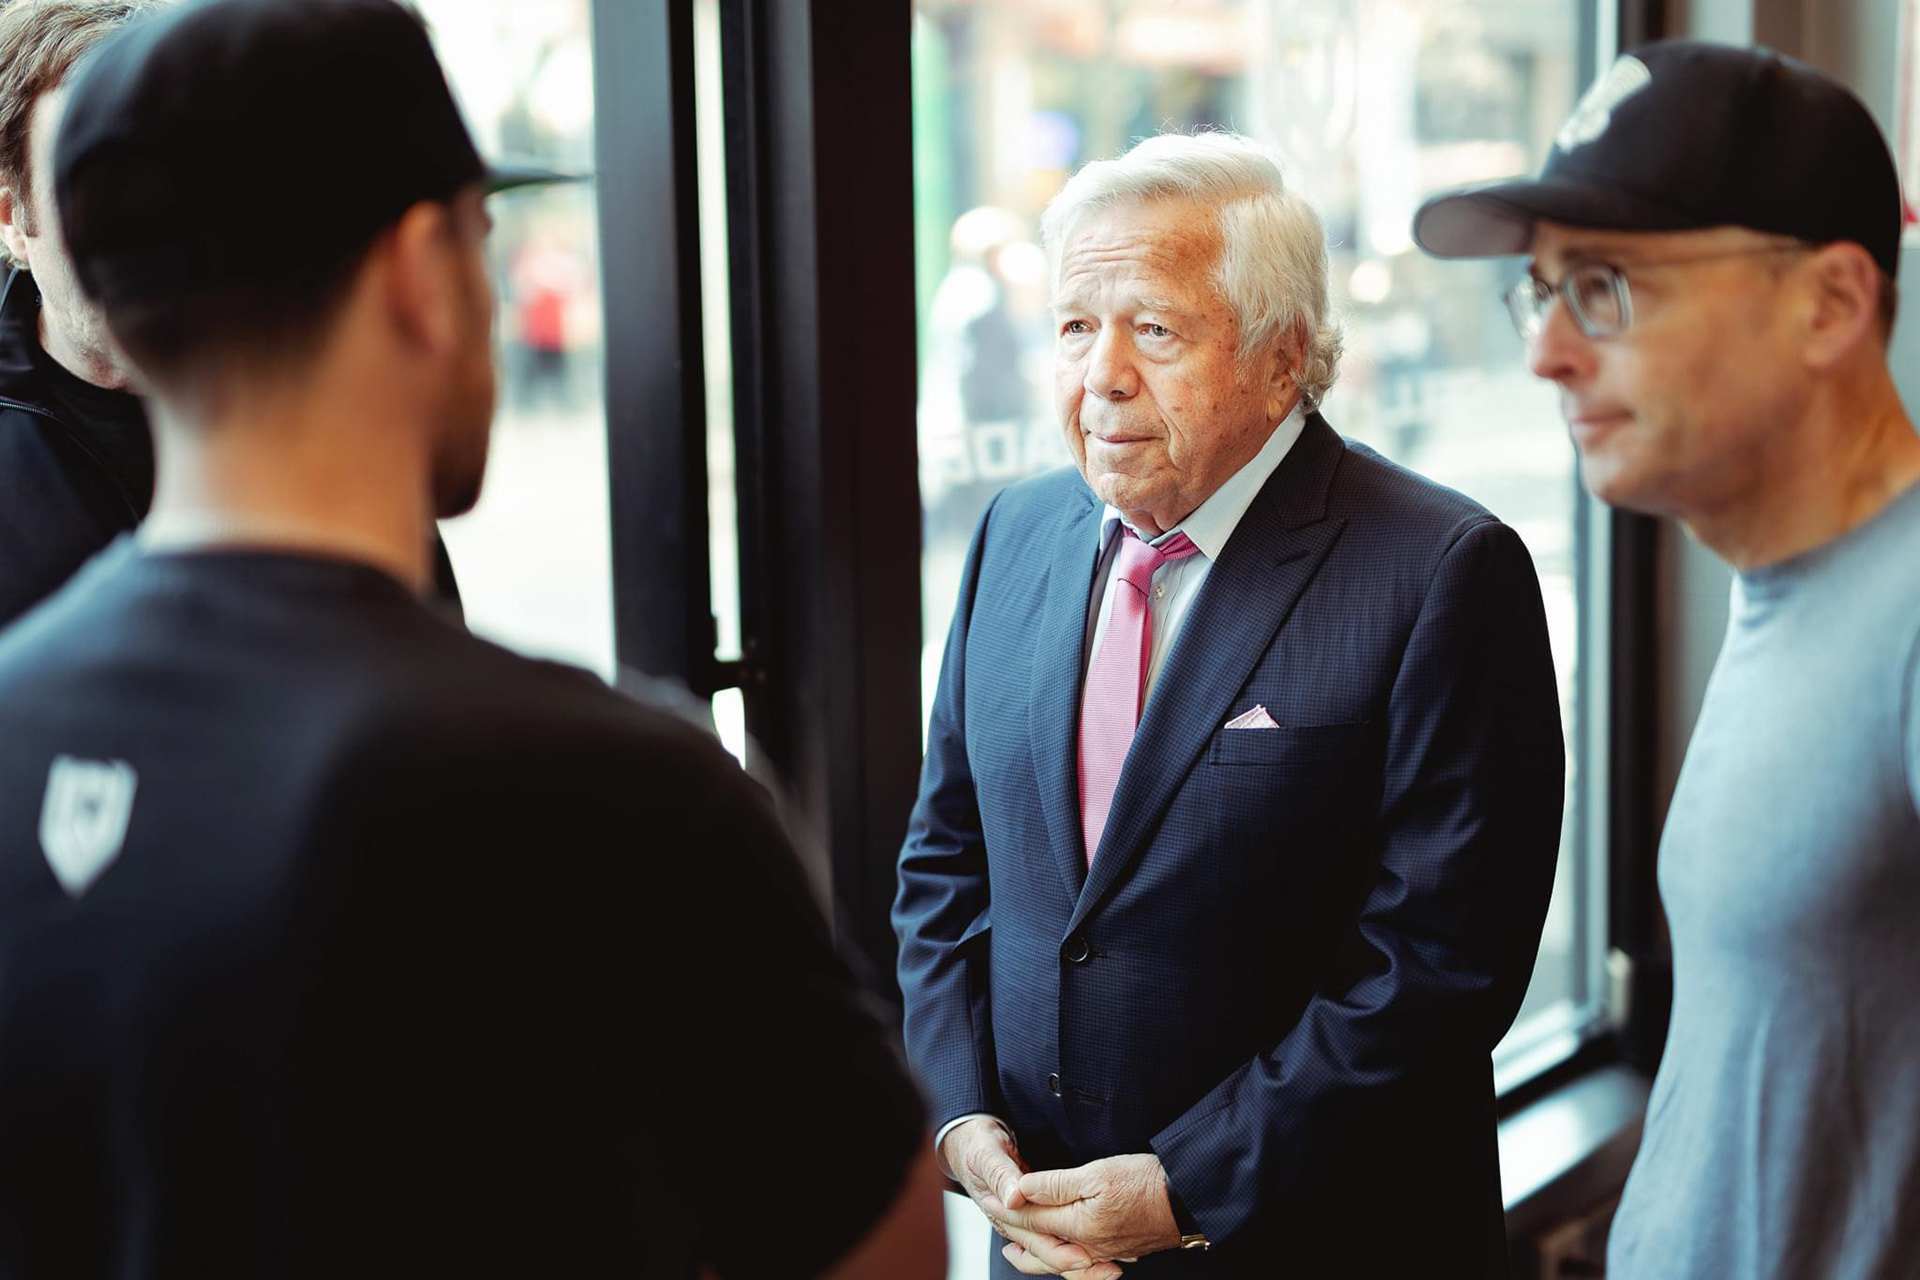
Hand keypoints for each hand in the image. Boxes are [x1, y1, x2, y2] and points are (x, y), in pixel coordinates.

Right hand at [941, 1118, 1110, 1276]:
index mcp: (1001, 1213)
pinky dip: (1077, 1246)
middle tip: (1110, 1270)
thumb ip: (1001, 1175)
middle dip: (1079, 1264)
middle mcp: (1013, 1225)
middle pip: (1048, 1253)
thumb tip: (1014, 1198)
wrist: (965, 1142)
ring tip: (1111, 1269)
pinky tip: (1100, 1252)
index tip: (1085, 1257)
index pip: (1033, 1239)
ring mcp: (1024, 1222)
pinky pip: (1057, 1238)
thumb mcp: (986, 1154)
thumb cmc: (976, 1146)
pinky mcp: (1034, 1216)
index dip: (1059, 1251)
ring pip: (1054, 1251)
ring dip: (1082, 1263)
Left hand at [998, 1154, 1181, 1266]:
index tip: (986, 1195)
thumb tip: (1019, 1190)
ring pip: (1056, 1259)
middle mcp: (1087, 1247)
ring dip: (1030, 1252)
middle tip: (990, 1213)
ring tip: (1011, 1248)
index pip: (1031, 1219)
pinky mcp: (1116, 1250)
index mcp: (1078, 1226)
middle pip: (1039, 1242)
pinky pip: (1076, 1260)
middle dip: (1012, 1228)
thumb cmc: (1146, 1181)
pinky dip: (1056, 1256)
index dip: (1007, 1206)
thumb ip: (1054, 1184)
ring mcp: (1103, 1252)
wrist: (1189, 1198)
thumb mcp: (1097, 1173)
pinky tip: (1055, 1251)